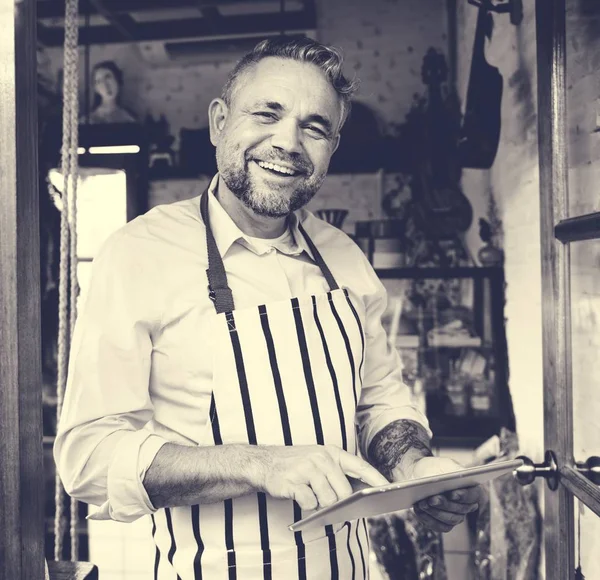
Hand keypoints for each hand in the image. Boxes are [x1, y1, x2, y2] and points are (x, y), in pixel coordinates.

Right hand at [258, 445, 388, 510]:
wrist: (264, 463)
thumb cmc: (297, 466)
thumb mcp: (319, 461)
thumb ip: (338, 474)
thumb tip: (360, 497)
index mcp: (331, 452)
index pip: (359, 466)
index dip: (375, 478)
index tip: (388, 488)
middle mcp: (321, 458)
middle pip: (344, 491)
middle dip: (341, 502)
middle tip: (331, 502)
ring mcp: (306, 469)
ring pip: (328, 500)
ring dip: (322, 504)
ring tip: (311, 495)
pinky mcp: (292, 482)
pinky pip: (310, 503)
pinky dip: (308, 505)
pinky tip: (300, 496)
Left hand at [409, 457, 481, 532]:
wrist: (420, 474)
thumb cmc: (436, 467)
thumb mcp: (446, 463)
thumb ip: (453, 470)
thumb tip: (455, 478)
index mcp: (472, 488)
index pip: (475, 495)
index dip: (465, 496)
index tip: (453, 494)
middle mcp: (466, 505)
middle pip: (460, 510)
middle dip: (444, 505)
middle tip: (432, 499)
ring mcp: (455, 516)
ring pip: (449, 520)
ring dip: (434, 512)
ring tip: (422, 503)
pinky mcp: (442, 523)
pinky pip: (438, 526)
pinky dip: (427, 518)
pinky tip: (418, 509)